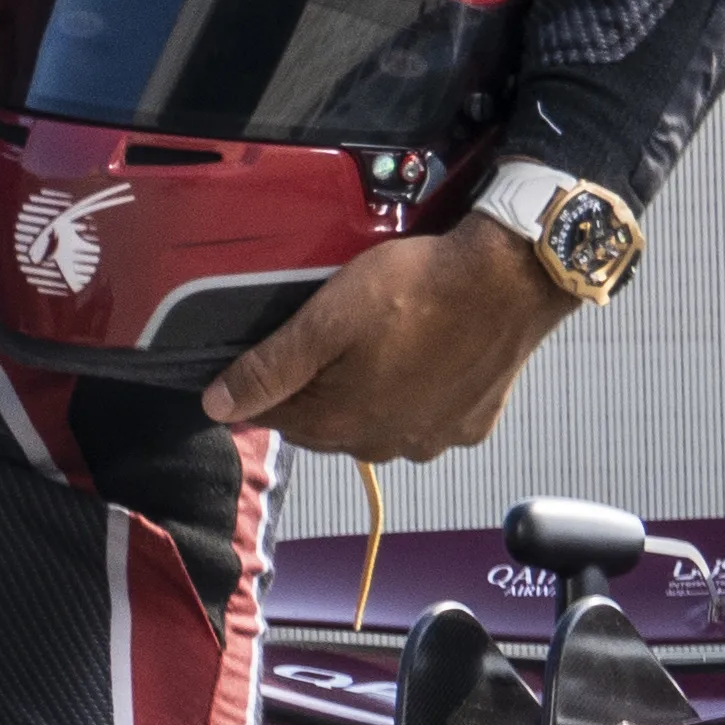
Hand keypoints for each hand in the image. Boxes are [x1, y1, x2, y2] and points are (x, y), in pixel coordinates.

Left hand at [207, 217, 580, 457]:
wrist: (508, 279)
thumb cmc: (417, 290)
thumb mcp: (326, 320)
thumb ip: (270, 367)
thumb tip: (217, 405)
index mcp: (339, 424)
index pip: (278, 418)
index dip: (272, 382)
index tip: (283, 347)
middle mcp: (382, 445)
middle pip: (328, 424)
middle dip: (320, 389)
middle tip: (334, 337)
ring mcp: (431, 439)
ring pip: (378, 424)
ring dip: (370, 394)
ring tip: (382, 342)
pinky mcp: (471, 423)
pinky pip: (430, 416)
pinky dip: (421, 394)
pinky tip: (427, 358)